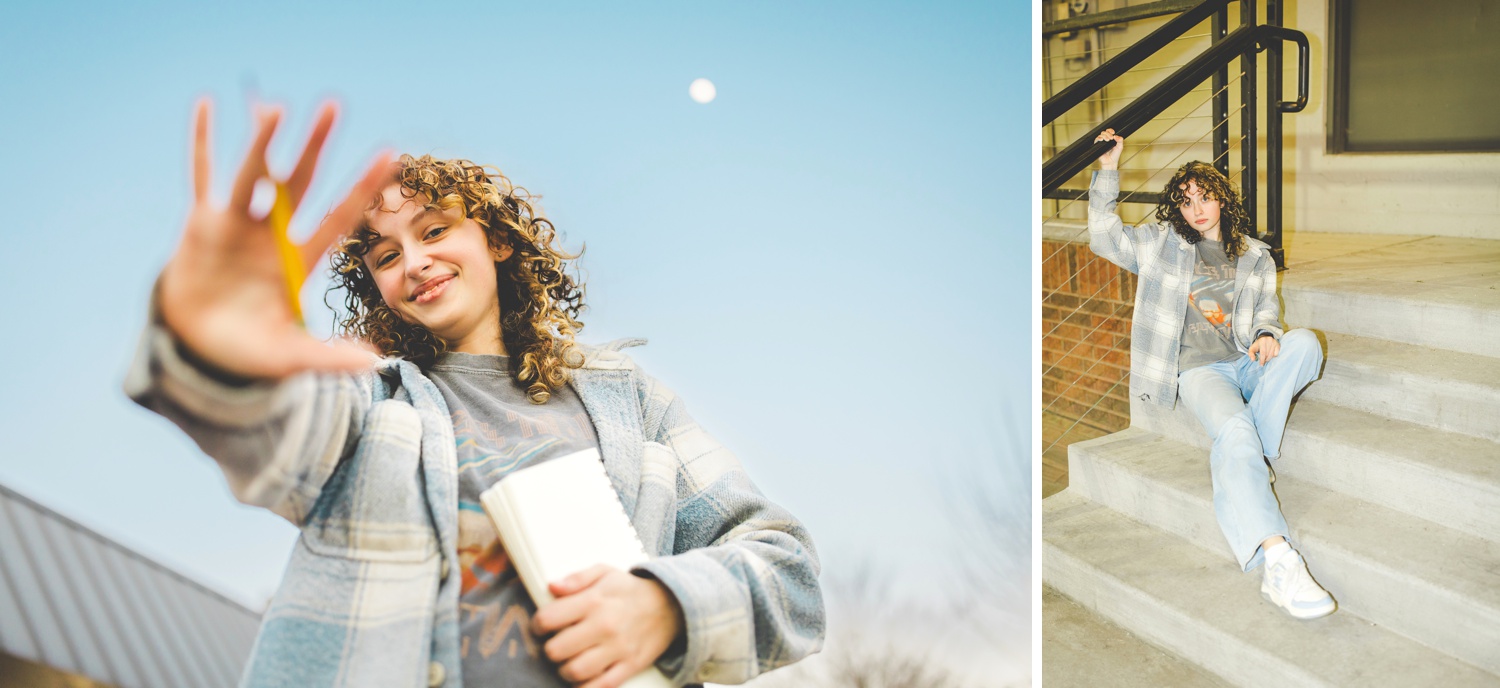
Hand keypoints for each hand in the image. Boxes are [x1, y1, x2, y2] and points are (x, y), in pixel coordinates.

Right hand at [158, 99, 392, 379]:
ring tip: (276, 107)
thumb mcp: (288, 357)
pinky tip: (206, 106)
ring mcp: (237, 224)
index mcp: (300, 260)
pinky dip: (203, 142)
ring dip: (264, 142)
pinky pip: (202, 175)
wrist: (197, 348)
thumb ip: (328, 358)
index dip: (363, 189)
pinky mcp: (201, 222)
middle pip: (300, 182)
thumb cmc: (248, 351)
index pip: (339, 217)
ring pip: (254, 174)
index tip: (391, 157)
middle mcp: (273, 235)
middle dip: (316, 147)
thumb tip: (375, 365)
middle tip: (334, 106)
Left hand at [533, 565, 683, 687]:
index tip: (542, 626)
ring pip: (574, 672)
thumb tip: (551, 587)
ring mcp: (617, 649)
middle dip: (551, 648)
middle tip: (557, 644)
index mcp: (594, 601)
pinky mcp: (629, 666)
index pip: (548, 619)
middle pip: (556, 650)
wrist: (670, 606)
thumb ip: (576, 579)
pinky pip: (600, 687)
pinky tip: (584, 677)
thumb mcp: (605, 573)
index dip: (538, 624)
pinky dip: (586, 687)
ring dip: (565, 669)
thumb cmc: (630, 590)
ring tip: (570, 660)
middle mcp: (604, 626)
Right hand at [1095, 128, 1123, 169]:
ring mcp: (1102, 143)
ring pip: (1101, 135)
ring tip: (1107, 140)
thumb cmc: (1115, 156)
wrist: (1110, 162)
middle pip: (1105, 132)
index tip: (1113, 132)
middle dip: (1108, 134)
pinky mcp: (1098, 146)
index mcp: (1112, 140)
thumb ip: (1120, 140)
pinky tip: (1101, 139)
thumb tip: (1116, 136)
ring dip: (1104, 136)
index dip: (1110, 130)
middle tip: (1111, 138)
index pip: (1109, 132)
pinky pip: (1096, 140)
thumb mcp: (1120, 147)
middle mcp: (1106, 140)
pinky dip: (1098, 138)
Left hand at [1249, 334, 1279, 365]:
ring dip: (1269, 358)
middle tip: (1263, 362)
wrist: (1264, 338)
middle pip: (1268, 354)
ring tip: (1266, 358)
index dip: (1262, 359)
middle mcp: (1269, 340)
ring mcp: (1274, 342)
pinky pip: (1276, 353)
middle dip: (1265, 359)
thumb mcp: (1252, 348)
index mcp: (1262, 341)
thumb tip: (1253, 360)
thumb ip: (1251, 354)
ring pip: (1272, 354)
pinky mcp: (1278, 344)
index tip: (1261, 364)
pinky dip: (1273, 356)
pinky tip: (1270, 355)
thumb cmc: (1257, 345)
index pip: (1263, 352)